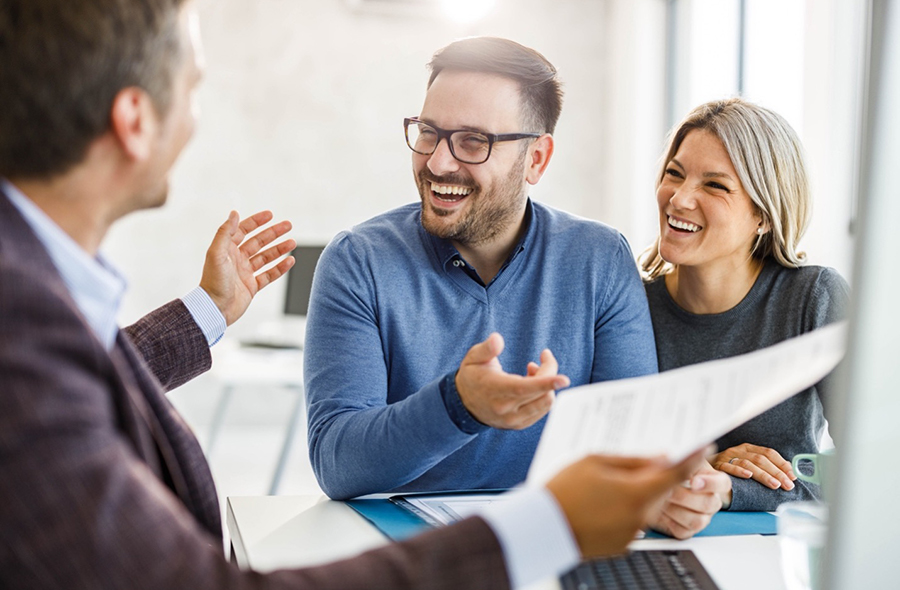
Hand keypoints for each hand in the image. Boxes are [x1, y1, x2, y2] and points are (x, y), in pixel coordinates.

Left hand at [199, 210, 295, 324]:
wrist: (214, 309)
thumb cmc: (213, 282)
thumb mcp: (217, 253)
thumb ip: (225, 232)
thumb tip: (234, 213)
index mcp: (227, 249)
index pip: (244, 230)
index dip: (256, 222)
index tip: (270, 215)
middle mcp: (237, 259)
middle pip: (258, 242)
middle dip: (273, 233)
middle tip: (288, 226)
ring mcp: (245, 273)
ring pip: (266, 257)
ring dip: (279, 249)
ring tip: (292, 243)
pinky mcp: (252, 286)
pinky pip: (269, 275)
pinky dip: (280, 268)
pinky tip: (290, 261)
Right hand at [455, 333, 569, 429]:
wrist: (463, 404)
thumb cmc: (472, 376)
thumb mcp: (473, 358)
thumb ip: (487, 348)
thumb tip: (497, 339)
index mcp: (495, 390)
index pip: (524, 388)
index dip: (546, 382)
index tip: (564, 379)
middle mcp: (506, 409)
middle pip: (542, 393)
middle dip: (549, 371)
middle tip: (543, 357)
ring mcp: (514, 420)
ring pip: (546, 403)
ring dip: (547, 384)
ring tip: (533, 370)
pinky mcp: (519, 425)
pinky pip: (542, 410)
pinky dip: (544, 394)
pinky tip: (532, 383)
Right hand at [546, 449, 707, 558]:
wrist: (542, 526)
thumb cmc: (564, 490)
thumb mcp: (595, 461)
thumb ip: (632, 459)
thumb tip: (660, 458)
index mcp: (637, 492)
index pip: (676, 474)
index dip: (692, 458)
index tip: (704, 446)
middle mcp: (640, 516)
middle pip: (661, 490)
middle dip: (655, 475)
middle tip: (635, 461)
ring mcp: (632, 533)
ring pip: (648, 505)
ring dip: (639, 492)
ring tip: (608, 483)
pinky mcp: (622, 544)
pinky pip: (634, 520)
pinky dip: (625, 509)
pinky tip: (602, 502)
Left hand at [649, 462, 730, 538]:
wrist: (660, 486)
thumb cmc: (675, 471)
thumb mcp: (683, 460)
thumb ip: (686, 460)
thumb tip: (682, 457)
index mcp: (715, 482)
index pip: (723, 483)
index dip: (710, 483)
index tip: (694, 481)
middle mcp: (712, 501)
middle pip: (708, 504)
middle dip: (684, 496)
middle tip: (667, 490)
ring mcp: (702, 517)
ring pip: (696, 521)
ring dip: (675, 510)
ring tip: (659, 500)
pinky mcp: (688, 530)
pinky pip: (682, 532)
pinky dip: (668, 522)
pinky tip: (658, 511)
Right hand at [710, 443, 795, 490]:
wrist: (701, 470)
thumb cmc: (727, 469)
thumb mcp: (746, 465)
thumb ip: (763, 467)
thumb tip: (787, 472)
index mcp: (747, 448)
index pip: (769, 453)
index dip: (782, 464)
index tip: (793, 476)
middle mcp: (738, 451)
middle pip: (761, 459)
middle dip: (777, 472)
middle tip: (788, 485)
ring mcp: (727, 458)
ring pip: (748, 463)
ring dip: (763, 475)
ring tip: (774, 485)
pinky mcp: (717, 466)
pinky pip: (729, 467)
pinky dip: (739, 471)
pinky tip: (748, 477)